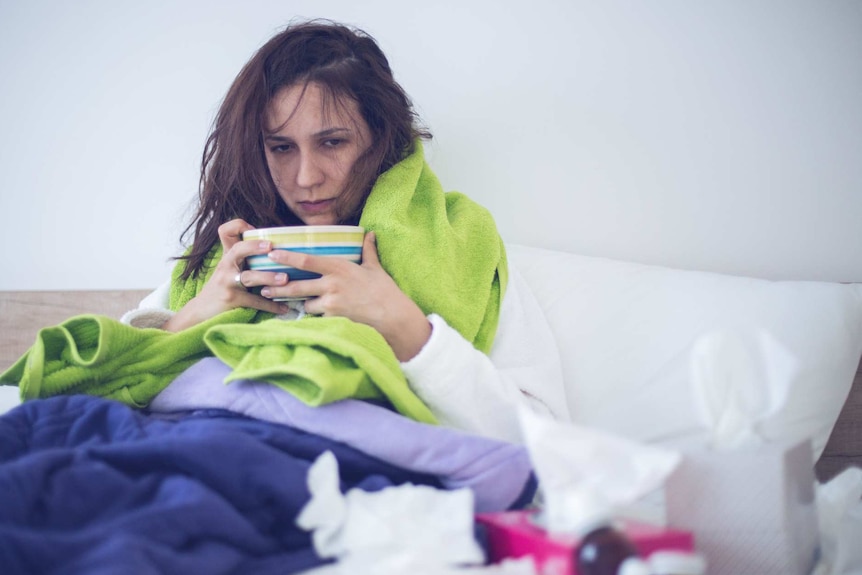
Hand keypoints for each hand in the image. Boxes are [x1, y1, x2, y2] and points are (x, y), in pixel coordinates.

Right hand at [162, 219, 289, 330]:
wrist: (202, 311)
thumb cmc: (221, 287)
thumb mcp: (228, 268)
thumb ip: (244, 257)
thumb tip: (274, 249)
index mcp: (228, 255)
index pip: (225, 231)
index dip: (239, 225)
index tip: (256, 229)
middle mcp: (227, 265)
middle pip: (238, 249)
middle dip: (255, 246)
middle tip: (271, 247)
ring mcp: (227, 282)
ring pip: (250, 277)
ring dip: (269, 277)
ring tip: (285, 279)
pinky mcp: (232, 299)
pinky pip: (255, 301)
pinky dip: (271, 305)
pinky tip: (284, 308)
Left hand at [261, 231, 431, 360]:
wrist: (393, 317)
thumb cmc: (385, 291)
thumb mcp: (375, 268)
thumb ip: (368, 251)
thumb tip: (370, 234)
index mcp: (339, 267)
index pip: (306, 260)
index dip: (286, 257)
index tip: (272, 254)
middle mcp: (331, 284)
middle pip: (296, 285)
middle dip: (277, 288)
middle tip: (263, 288)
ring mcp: (331, 303)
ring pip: (305, 304)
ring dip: (301, 304)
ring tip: (292, 304)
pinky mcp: (333, 319)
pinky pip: (317, 318)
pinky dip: (315, 317)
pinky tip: (315, 318)